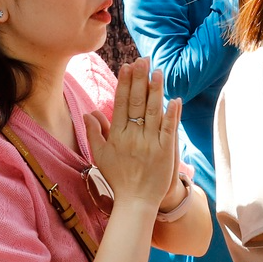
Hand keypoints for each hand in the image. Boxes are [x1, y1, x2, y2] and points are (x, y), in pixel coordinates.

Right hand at [84, 60, 180, 208]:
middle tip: (143, 60)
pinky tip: (174, 99)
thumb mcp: (100, 156)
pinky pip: (169, 129)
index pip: (121, 104)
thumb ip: (95, 133)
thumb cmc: (117, 178)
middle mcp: (133, 137)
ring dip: (156, 90)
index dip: (125, 84)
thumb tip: (88, 112)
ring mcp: (150, 144)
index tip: (127, 66)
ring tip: (157, 71)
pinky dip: (172, 114)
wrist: (136, 201)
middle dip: (140, 80)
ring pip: (153, 112)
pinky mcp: (165, 151)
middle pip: (137, 103)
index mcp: (117, 136)